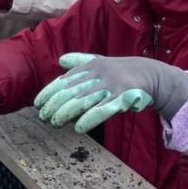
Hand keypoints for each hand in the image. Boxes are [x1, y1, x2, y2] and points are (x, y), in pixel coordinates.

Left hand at [34, 53, 187, 133]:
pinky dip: (89, 119)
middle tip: (43, 117)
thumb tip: (60, 60)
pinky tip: (78, 128)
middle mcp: (98, 73)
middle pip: (71, 91)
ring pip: (83, 100)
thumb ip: (80, 61)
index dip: (49, 92)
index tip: (38, 104)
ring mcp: (110, 85)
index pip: (65, 80)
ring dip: (66, 113)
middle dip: (54, 105)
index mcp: (90, 66)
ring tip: (55, 123)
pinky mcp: (122, 97)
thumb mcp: (100, 62)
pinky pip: (103, 109)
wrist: (149, 73)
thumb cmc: (120, 70)